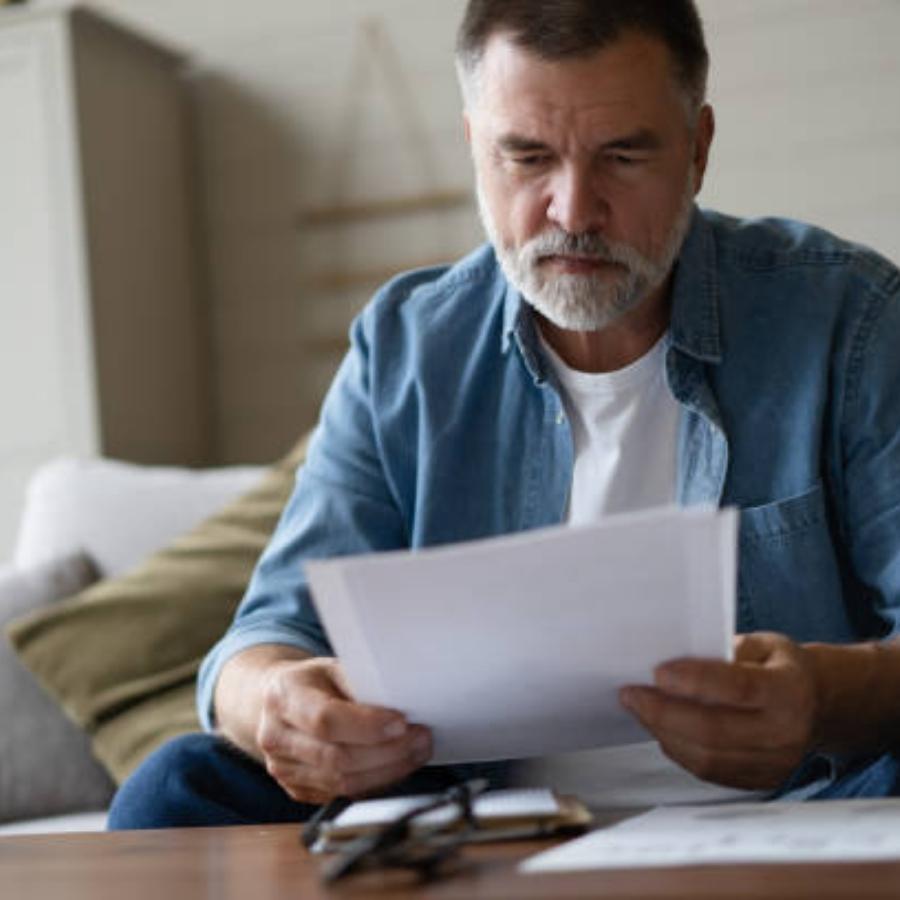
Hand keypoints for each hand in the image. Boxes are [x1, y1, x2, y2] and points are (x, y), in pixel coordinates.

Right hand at [256, 657, 431, 804]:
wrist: (278, 703)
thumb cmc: (313, 681)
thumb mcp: (332, 667)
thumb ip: (360, 682)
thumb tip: (401, 700)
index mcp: (284, 696)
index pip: (325, 720)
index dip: (367, 726)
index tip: (401, 722)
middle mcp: (277, 737)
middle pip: (337, 758)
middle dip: (388, 751)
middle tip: (421, 737)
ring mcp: (283, 769)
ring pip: (343, 783)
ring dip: (388, 770)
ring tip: (417, 751)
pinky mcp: (297, 790)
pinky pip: (344, 794)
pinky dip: (377, 782)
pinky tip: (397, 765)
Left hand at [620, 632, 819, 790]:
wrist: (819, 706)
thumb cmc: (781, 668)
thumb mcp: (763, 644)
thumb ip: (725, 650)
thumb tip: (673, 658)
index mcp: (788, 691)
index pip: (736, 688)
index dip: (693, 681)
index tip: (657, 672)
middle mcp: (785, 733)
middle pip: (714, 730)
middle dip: (663, 712)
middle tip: (632, 694)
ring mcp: (774, 763)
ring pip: (707, 756)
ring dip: (664, 732)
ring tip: (640, 709)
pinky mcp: (759, 780)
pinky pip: (709, 771)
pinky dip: (679, 749)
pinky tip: (662, 729)